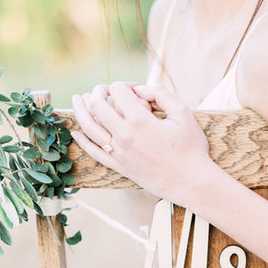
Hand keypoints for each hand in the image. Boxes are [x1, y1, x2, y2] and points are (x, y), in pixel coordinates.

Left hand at [71, 81, 211, 204]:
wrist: (191, 182)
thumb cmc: (191, 148)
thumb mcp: (183, 113)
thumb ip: (161, 93)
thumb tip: (139, 89)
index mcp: (140, 121)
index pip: (117, 91)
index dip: (124, 84)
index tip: (134, 89)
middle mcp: (124, 136)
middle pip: (97, 105)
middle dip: (97, 91)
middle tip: (103, 89)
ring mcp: (119, 153)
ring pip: (89, 127)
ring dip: (80, 110)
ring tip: (77, 99)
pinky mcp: (119, 166)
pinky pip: (94, 152)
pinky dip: (82, 140)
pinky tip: (75, 132)